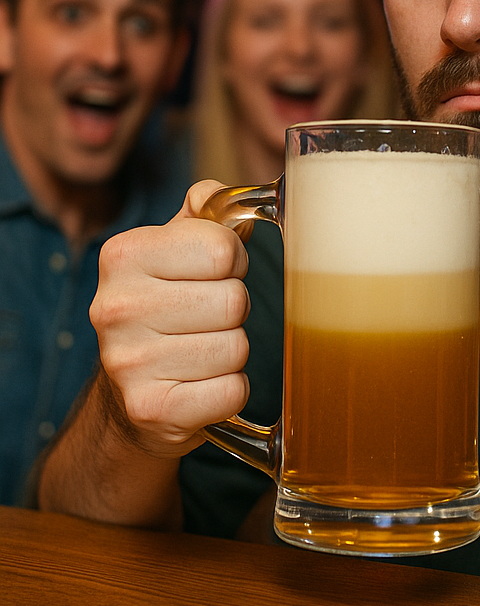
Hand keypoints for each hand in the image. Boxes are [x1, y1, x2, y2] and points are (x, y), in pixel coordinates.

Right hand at [89, 180, 251, 459]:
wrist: (127, 395)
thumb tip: (223, 195)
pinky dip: (230, 389)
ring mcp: (129, 364)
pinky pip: (233, 390)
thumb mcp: (175, 248)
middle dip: (235, 308)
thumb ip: (205, 212)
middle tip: (208, 316)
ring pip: (237, 347)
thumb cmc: (166, 305)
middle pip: (234, 300)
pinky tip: (201, 383)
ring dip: (233, 350)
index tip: (216, 271)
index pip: (223, 248)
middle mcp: (116, 308)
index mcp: (124, 255)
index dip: (234, 260)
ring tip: (201, 348)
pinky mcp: (151, 410)